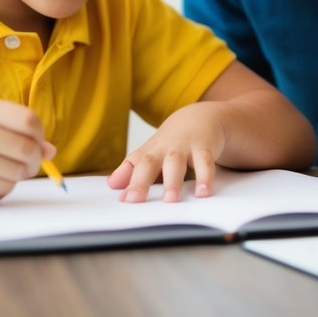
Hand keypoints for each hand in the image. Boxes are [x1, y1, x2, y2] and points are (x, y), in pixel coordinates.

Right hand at [0, 96, 53, 205]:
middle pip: (27, 149)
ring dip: (20, 173)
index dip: (40, 132)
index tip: (37, 139)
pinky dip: (4, 185)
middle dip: (35, 158)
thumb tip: (50, 151)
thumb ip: (18, 128)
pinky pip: (5, 189)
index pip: (29, 120)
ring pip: (18, 173)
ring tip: (5, 167)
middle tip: (31, 160)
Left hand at [108, 103, 225, 202]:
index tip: (123, 200)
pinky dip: (205, 178)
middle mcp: (164, 149)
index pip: (134, 166)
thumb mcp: (152, 152)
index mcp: (150, 152)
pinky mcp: (205, 149)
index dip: (127, 182)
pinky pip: (205, 163)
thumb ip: (132, 169)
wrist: (201, 117)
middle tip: (134, 200)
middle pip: (150, 163)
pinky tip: (203, 193)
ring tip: (170, 199)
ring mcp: (184, 147)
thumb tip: (112, 184)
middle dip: (141, 181)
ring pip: (176, 163)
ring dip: (172, 181)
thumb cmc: (173, 141)